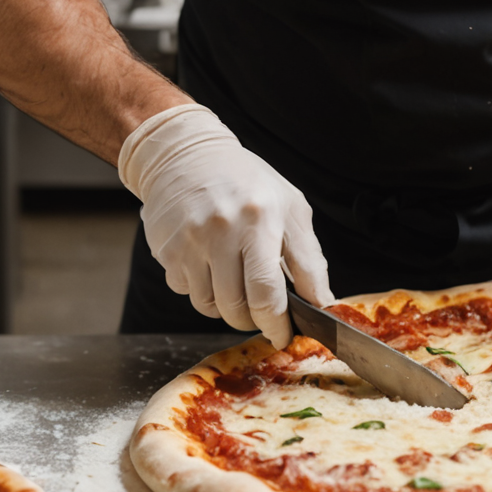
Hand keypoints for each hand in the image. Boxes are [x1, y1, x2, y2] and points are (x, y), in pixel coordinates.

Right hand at [119, 104, 332, 347]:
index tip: (283, 336)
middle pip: (237, 308)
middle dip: (254, 319)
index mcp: (260, 220)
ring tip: (236, 278)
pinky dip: (201, 288)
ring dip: (226, 305)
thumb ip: (309, 259)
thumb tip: (324, 304)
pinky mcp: (166, 251)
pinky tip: (209, 262)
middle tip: (262, 307)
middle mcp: (221, 231)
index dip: (277, 326)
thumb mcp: (290, 209)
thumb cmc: (248, 182)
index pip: (267, 294)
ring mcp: (189, 242)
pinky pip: (186, 292)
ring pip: (210, 307)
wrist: (188, 155)